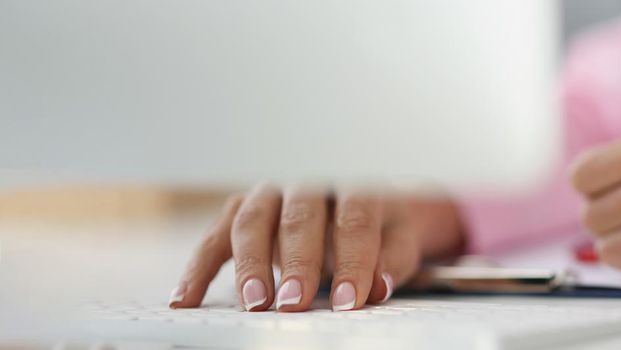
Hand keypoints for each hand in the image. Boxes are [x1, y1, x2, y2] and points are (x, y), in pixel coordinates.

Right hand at [168, 184, 463, 310]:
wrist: (353, 201)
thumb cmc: (376, 224)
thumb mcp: (396, 238)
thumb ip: (392, 260)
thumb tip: (378, 286)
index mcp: (352, 180)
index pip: (354, 217)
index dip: (353, 260)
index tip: (350, 300)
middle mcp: (305, 180)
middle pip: (299, 217)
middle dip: (297, 263)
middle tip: (295, 302)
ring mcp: (267, 192)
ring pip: (251, 221)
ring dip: (251, 264)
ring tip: (255, 303)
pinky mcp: (238, 211)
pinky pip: (213, 239)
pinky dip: (196, 270)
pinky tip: (185, 299)